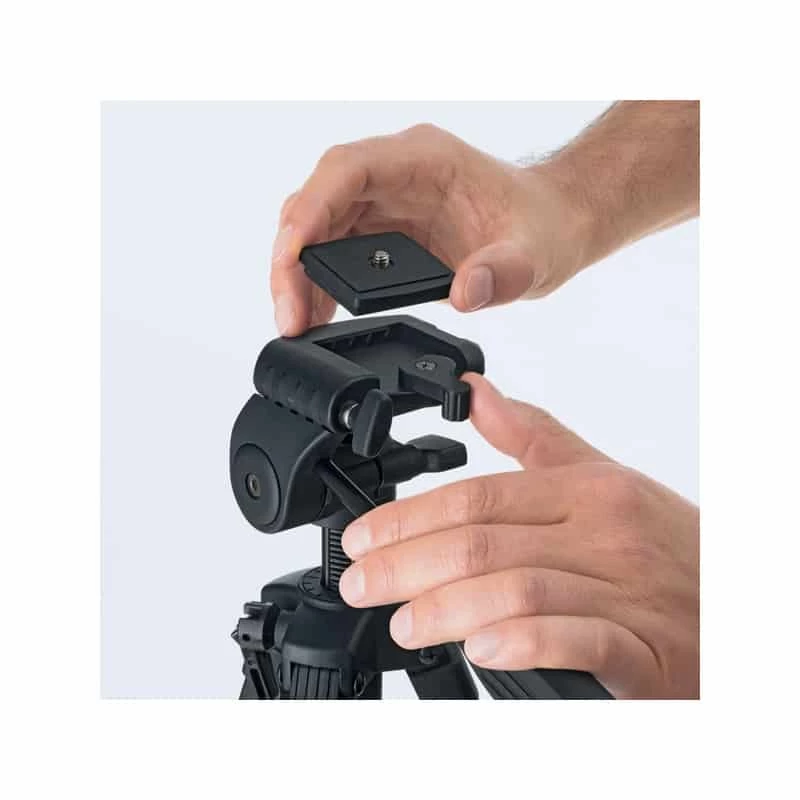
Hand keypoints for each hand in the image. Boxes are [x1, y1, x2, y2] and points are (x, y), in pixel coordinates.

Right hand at [270, 123, 592, 334]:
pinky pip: (334, 252)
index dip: (310, 209)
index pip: (346, 170)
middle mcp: (395, 174)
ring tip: (297, 323)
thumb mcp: (535, 253)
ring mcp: (385, 201)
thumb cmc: (542, 223)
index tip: (292, 255)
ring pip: (317, 228)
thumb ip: (503, 272)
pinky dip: (319, 284)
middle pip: (317, 202)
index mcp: (423, 158)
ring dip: (299, 275)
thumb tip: (463, 293)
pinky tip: (316, 316)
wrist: (553, 226)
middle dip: (293, 258)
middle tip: (288, 313)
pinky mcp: (383, 231)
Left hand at [338, 374, 699, 698]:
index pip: (478, 496)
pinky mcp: (646, 649)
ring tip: (402, 624)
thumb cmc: (666, 544)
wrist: (740, 607)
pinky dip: (526, 643)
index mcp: (585, 490)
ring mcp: (624, 591)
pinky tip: (482, 651)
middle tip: (358, 584)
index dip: (408, 517)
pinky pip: (579, 640)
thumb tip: (475, 393)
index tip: (361, 538)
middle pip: (483, 542)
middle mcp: (602, 533)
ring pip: (519, 589)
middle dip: (406, 564)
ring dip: (449, 608)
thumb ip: (533, 437)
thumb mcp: (603, 478)